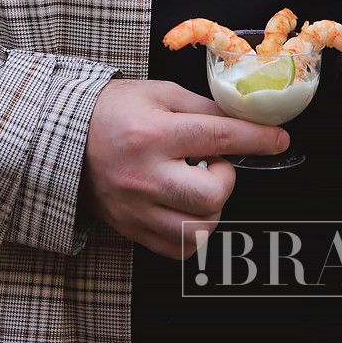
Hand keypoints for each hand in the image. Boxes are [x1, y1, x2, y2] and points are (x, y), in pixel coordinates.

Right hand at [81, 79, 288, 257]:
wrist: (62, 139)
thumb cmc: (112, 111)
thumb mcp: (159, 93)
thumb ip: (204, 108)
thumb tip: (246, 119)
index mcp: (152, 133)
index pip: (220, 138)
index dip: (257, 140)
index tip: (279, 140)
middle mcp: (144, 175)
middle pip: (211, 195)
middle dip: (226, 179)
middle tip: (213, 163)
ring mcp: (135, 209)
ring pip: (199, 229)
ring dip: (211, 207)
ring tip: (196, 184)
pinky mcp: (131, 230)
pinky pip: (179, 248)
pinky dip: (194, 231)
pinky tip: (185, 207)